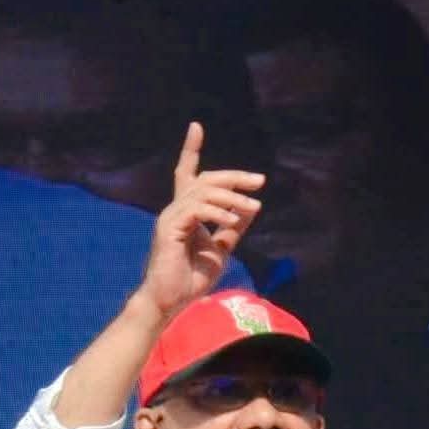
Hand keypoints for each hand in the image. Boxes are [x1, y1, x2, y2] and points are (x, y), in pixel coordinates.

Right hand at [137, 122, 264, 321]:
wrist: (169, 302)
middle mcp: (174, 210)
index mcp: (184, 213)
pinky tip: (232, 220)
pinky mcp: (169, 229)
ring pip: (204, 192)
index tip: (196, 127)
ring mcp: (169, 218)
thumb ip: (233, 227)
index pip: (186, 174)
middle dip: (234, 177)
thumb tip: (252, 204)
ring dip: (232, 197)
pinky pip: (197, 209)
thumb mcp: (221, 249)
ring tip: (253, 206)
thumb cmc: (190, 279)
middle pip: (205, 179)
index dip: (191, 150)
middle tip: (259, 182)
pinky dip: (218, 212)